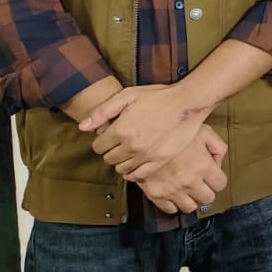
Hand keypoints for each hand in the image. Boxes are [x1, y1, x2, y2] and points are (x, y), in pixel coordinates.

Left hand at [80, 84, 210, 180]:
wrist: (188, 102)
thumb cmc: (158, 96)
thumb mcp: (128, 96)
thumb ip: (102, 111)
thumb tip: (83, 126)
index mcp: (120, 129)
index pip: (98, 146)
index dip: (102, 140)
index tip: (110, 135)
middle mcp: (130, 146)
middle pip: (109, 159)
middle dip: (111, 151)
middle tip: (121, 142)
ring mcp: (146, 155)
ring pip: (122, 168)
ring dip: (122, 161)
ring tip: (130, 152)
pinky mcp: (159, 161)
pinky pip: (138, 175)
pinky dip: (133, 172)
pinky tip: (136, 164)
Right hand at [136, 125, 227, 214]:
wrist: (144, 138)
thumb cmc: (175, 132)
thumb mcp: (204, 131)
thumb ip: (218, 147)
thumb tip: (218, 164)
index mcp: (203, 166)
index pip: (221, 185)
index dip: (217, 179)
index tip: (211, 175)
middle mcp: (190, 182)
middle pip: (208, 199)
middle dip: (206, 191)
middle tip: (199, 182)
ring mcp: (172, 191)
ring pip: (190, 208)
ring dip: (190, 199)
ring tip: (186, 189)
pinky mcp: (156, 195)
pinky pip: (170, 210)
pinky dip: (173, 204)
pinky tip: (173, 193)